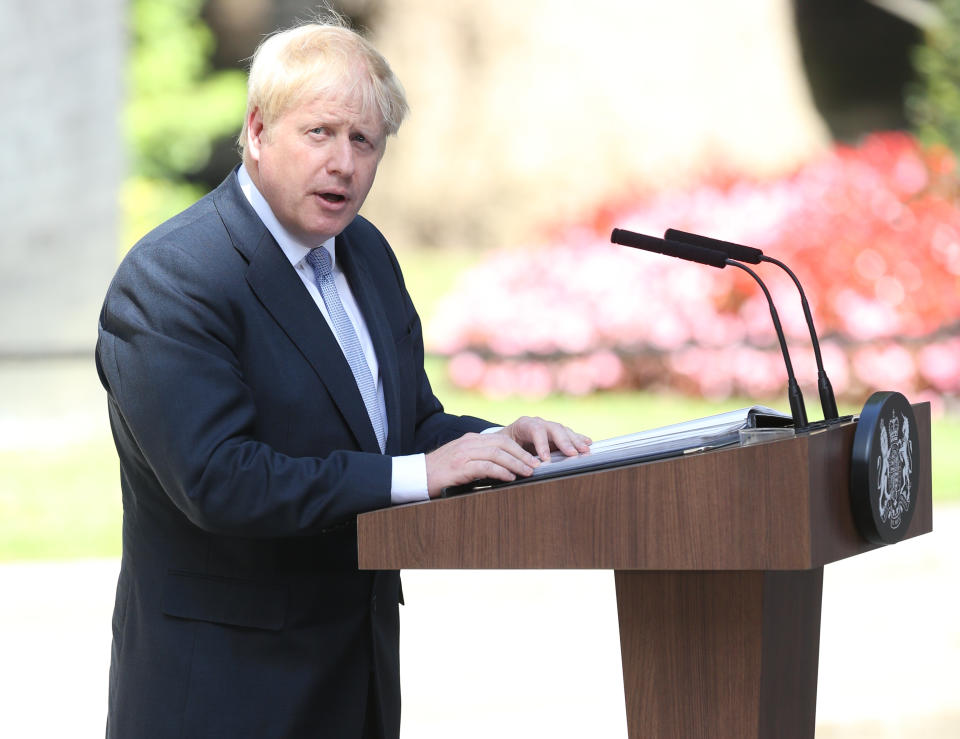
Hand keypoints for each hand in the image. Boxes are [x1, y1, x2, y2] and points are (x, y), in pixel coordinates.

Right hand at [425, 432, 542, 497]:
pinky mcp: (460, 467)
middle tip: (536, 466)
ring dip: (516, 463)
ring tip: (528, 472)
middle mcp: (469, 442)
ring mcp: (464, 453)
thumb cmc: (440, 472)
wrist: (416, 476)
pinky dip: (501, 472)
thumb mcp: (462, 460)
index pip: (501, 439)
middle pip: (503, 444)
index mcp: (471, 439)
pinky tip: (509, 478)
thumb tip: (503, 469)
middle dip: (522, 455)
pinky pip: (486, 466)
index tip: (532, 459)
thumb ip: (480, 459)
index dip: (519, 449)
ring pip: (497, 454)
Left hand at [498, 415, 591, 461]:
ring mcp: (549, 427)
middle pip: (554, 429)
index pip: (535, 430)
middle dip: (564, 441)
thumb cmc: (504, 444)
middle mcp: (539, 423)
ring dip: (575, 441)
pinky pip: (569, 434)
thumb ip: (512, 454)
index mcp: (524, 424)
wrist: (507, 437)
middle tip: (572, 454)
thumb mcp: (503, 448)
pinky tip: (588, 442)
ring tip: (584, 450)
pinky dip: (579, 438)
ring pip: (564, 431)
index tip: (545, 458)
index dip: (542, 444)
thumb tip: (519, 467)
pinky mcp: (557, 434)